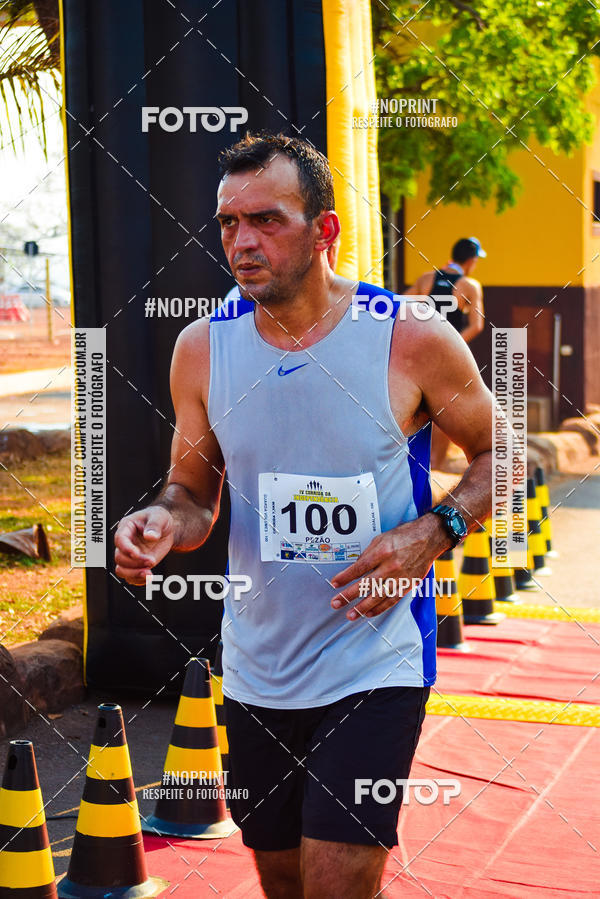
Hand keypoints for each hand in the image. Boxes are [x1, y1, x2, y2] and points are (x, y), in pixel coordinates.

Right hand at [114, 506, 174, 585]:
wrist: (165, 528)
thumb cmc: (159, 518)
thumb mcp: (159, 516)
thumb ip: (154, 525)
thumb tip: (150, 536)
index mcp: (126, 528)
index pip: (120, 540)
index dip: (126, 549)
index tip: (137, 554)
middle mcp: (125, 543)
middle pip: (120, 558)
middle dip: (135, 563)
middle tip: (151, 561)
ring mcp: (129, 555)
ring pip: (121, 570)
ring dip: (134, 574)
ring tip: (149, 573)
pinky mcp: (136, 565)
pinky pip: (131, 577)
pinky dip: (139, 580)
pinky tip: (149, 577)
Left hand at [330, 515, 446, 620]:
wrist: (429, 538)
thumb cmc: (404, 536)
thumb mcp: (381, 539)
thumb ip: (368, 554)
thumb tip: (355, 568)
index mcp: (382, 552)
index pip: (359, 568)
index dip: (345, 577)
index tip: (334, 584)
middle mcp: (391, 566)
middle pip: (365, 585)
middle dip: (348, 596)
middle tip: (336, 603)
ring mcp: (400, 577)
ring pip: (378, 596)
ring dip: (362, 607)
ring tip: (350, 615)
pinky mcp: (408, 584)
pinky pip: (392, 600)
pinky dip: (380, 608)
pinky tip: (369, 613)